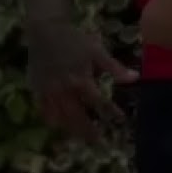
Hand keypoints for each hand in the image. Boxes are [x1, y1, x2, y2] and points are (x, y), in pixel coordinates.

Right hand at [25, 21, 139, 141]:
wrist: (45, 31)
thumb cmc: (75, 40)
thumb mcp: (97, 51)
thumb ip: (114, 68)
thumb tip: (135, 78)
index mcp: (80, 80)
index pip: (98, 102)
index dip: (110, 112)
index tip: (120, 119)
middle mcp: (63, 89)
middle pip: (77, 116)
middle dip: (87, 130)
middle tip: (97, 141)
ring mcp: (48, 91)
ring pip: (59, 117)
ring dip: (70, 129)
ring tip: (80, 138)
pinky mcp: (36, 89)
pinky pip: (43, 110)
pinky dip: (52, 119)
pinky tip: (60, 124)